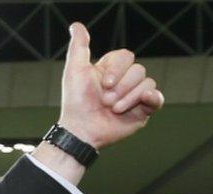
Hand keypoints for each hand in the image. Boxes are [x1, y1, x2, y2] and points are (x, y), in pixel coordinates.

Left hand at [59, 22, 163, 149]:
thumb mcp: (75, 71)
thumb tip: (76, 26)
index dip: (117, 69)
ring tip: (114, 108)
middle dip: (121, 86)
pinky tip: (144, 100)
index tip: (103, 83)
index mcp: (111, 70)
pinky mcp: (143, 111)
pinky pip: (158, 98)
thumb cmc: (76, 102)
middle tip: (106, 100)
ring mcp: (135, 96)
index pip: (126, 56)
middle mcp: (124, 81)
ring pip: (147, 82)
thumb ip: (79, 48)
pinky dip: (152, 97)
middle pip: (138, 69)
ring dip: (129, 96)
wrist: (82, 129)